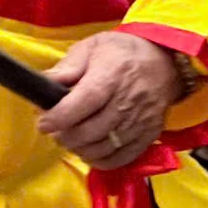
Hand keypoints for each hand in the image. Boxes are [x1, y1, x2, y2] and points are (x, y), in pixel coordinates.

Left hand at [36, 30, 184, 169]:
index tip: (44, 123)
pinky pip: (123, 157)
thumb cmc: (122, 53)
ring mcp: (142, 120)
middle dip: (65, 136)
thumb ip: (68, 66)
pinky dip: (101, 160)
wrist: (164, 62)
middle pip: (92, 129)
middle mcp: (129, 100)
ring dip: (80, 149)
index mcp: (112, 74)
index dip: (61, 115)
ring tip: (69, 140)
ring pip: (105, 147)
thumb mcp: (92, 47)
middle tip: (54, 132)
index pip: (86, 100)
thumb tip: (45, 83)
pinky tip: (89, 151)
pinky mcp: (149, 134)